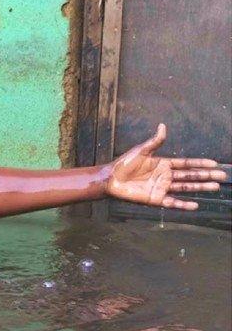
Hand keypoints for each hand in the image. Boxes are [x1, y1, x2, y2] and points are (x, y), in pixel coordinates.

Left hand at [107, 124, 226, 209]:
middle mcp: (165, 176)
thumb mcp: (141, 151)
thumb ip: (154, 141)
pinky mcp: (156, 199)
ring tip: (215, 187)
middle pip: (190, 176)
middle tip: (222, 176)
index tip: (214, 164)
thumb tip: (163, 126)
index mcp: (164, 164)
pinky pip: (172, 202)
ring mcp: (162, 188)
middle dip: (206, 176)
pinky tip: (195, 205)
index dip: (200, 164)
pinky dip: (183, 205)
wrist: (111, 179)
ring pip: (185, 188)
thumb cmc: (124, 164)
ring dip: (200, 188)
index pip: (186, 164)